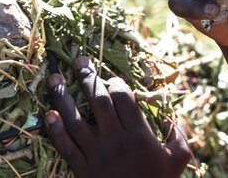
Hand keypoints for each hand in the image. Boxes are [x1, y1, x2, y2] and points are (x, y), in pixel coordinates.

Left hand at [45, 57, 190, 177]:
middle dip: (88, 78)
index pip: (124, 99)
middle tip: (79, 60)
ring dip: (63, 97)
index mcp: (139, 134)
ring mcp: (97, 154)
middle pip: (99, 101)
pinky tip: (48, 114)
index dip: (116, 83)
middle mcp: (116, 140)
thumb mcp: (178, 158)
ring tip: (54, 78)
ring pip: (76, 120)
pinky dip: (55, 130)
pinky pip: (66, 147)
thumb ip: (177, 133)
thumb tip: (171, 113)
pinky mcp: (83, 169)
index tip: (110, 77)